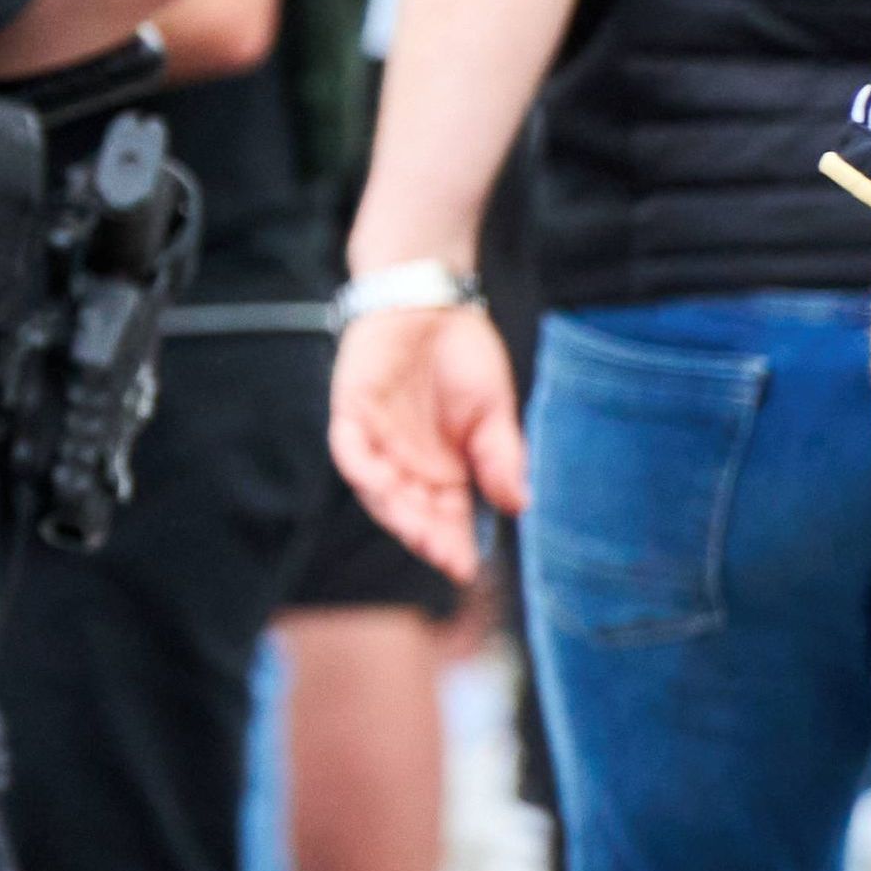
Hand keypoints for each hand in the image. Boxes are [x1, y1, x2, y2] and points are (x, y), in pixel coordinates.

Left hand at [327, 304, 526, 581]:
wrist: (433, 301)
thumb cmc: (464, 356)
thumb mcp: (495, 411)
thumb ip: (501, 457)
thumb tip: (520, 506)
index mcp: (444, 471)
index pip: (447, 519)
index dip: (455, 544)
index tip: (467, 569)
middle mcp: (407, 465)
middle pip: (413, 513)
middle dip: (428, 537)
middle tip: (445, 557)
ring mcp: (377, 442)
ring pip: (380, 491)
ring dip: (398, 514)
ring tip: (420, 535)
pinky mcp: (352, 414)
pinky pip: (350, 452)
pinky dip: (363, 471)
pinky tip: (382, 485)